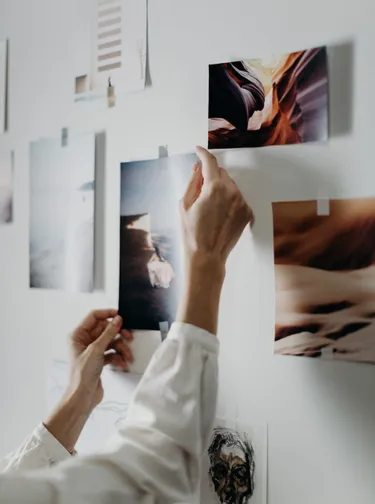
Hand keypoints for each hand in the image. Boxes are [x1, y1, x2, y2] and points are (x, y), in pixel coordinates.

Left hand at [44, 310, 132, 452]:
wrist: (82, 397)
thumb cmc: (82, 374)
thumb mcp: (96, 350)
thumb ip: (108, 333)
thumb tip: (118, 319)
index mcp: (78, 335)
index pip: (94, 316)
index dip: (107, 314)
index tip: (121, 315)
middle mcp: (84, 341)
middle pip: (105, 329)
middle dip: (118, 334)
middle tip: (129, 336)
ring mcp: (92, 351)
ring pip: (111, 341)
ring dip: (121, 347)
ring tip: (127, 355)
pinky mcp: (99, 360)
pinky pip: (112, 352)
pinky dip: (118, 357)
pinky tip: (122, 363)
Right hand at [177, 147, 252, 333]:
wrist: (207, 257)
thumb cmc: (192, 233)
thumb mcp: (184, 204)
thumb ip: (192, 182)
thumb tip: (197, 168)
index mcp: (214, 188)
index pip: (210, 162)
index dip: (202, 153)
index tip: (198, 150)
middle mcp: (232, 192)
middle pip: (221, 173)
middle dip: (211, 176)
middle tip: (200, 189)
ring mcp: (242, 203)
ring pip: (231, 186)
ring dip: (220, 188)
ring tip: (209, 207)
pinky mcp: (247, 213)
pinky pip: (238, 198)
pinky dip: (229, 200)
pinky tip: (219, 214)